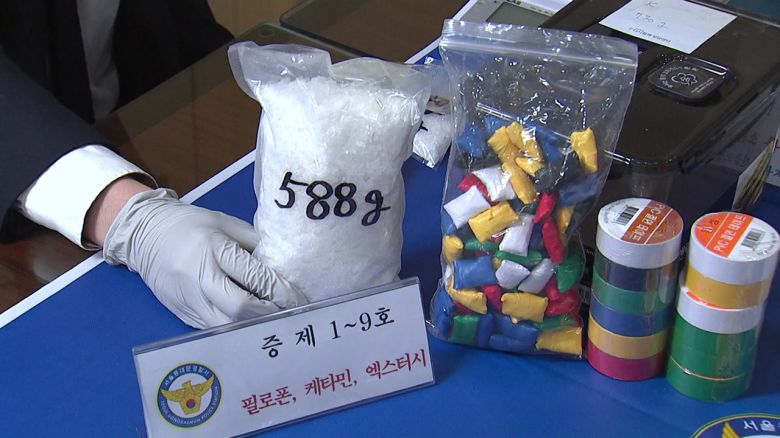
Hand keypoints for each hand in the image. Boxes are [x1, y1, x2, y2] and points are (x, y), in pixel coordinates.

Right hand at [100, 187, 306, 328]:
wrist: (144, 233)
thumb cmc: (190, 224)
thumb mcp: (225, 222)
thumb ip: (253, 243)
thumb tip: (282, 265)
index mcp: (213, 249)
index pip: (253, 277)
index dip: (280, 291)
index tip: (299, 300)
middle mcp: (198, 277)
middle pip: (239, 308)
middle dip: (268, 313)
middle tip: (288, 313)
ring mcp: (187, 298)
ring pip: (225, 325)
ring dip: (252, 326)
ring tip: (272, 321)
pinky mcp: (180, 312)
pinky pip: (211, 328)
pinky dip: (233, 328)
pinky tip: (249, 324)